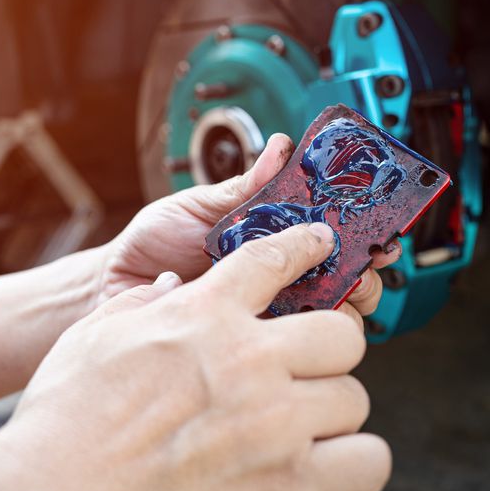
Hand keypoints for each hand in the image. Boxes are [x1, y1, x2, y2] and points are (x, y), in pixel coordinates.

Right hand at [0, 222, 390, 490]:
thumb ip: (144, 305)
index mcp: (203, 314)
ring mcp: (275, 426)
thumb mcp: (96, 336)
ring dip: (334, 410)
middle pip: (342, 333)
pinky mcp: (290, 487)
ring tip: (308, 423)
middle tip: (306, 366)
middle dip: (330, 346)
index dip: (306, 245)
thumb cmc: (65, 417)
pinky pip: (365, 463)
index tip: (322, 244)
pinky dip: (348, 463)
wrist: (56, 490)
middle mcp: (249, 361)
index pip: (275, 258)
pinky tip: (317, 465)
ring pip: (355, 399)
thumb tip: (170, 287)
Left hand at [101, 133, 400, 323]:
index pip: (332, 234)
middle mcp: (277, 276)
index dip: (363, 230)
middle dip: (363, 269)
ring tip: (326, 290)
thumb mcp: (195, 206)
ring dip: (338, 303)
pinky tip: (287, 318)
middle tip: (357, 262)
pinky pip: (286, 343)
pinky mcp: (248, 342)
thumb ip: (241, 187)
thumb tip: (280, 148)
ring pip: (327, 316)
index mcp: (272, 237)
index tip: (379, 225)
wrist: (110, 289)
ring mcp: (266, 312)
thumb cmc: (151, 244)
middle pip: (345, 277)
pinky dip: (297, 332)